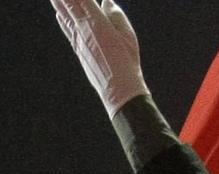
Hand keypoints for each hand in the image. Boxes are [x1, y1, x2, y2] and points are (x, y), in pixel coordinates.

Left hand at [51, 0, 149, 118]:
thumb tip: (106, 2)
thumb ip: (116, 15)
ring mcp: (78, 39)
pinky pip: (66, 29)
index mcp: (97, 21)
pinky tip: (59, 14)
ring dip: (58, 3)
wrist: (118, 87)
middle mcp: (83, 27)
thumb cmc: (127, 61)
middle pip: (68, 3)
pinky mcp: (78, 49)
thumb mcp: (127, 35)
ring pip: (63, 15)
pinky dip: (61, 19)